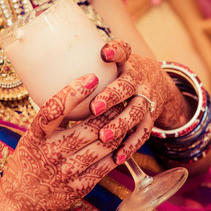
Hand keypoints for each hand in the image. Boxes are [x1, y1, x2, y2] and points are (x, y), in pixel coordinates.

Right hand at [0, 74, 121, 210]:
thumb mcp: (31, 138)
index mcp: (35, 137)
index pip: (54, 109)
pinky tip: (122, 141)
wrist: (21, 201)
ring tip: (125, 117)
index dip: (74, 91)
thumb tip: (78, 90)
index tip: (91, 77)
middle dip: (108, 112)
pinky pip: (105, 167)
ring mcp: (65, 173)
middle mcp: (49, 154)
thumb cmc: (29, 160)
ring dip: (117, 130)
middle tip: (120, 98)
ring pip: (101, 147)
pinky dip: (117, 152)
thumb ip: (51, 120)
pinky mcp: (78, 188)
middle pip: (87, 128)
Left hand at [90, 40, 189, 163]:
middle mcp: (139, 81)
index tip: (104, 54)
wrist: (158, 84)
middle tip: (94, 107)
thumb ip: (93, 59)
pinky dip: (130, 146)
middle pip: (127, 87)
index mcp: (127, 64)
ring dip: (120, 124)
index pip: (124, 52)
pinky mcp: (150, 120)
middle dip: (111, 97)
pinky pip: (142, 134)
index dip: (115, 52)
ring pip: (135, 113)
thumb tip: (52, 62)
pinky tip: (117, 157)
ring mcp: (146, 101)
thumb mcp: (116, 61)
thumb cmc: (123, 73)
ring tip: (103, 136)